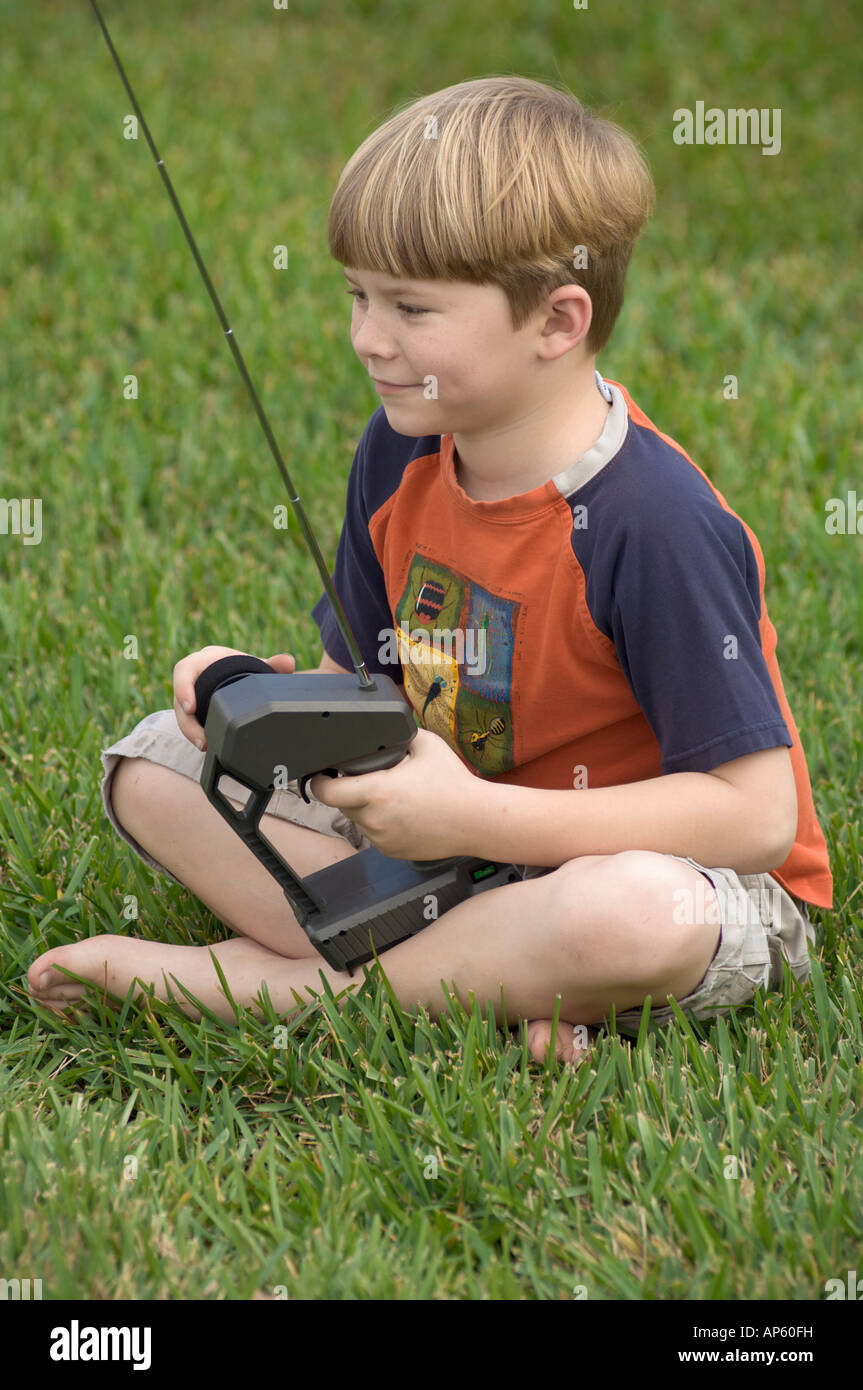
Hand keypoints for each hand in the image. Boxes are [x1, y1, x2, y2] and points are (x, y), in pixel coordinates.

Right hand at [172, 645, 295, 748]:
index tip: (191, 707)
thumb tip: (288, 662)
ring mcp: (189, 696)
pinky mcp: (191, 712)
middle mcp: (192, 678)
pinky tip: (208, 747)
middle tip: (202, 740)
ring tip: (205, 747)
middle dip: (188, 723)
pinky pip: (188, 724)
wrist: (237, 672)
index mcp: (203, 661)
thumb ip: (273, 664)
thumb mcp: (254, 664)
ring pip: (182, 716)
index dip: (183, 688)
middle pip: (180, 701)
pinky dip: (196, 735)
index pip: (184, 671)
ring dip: (191, 733)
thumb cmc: (242, 666)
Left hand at [308, 728, 480, 860]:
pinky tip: (403, 813)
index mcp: (376, 792)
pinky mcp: (392, 851)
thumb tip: (384, 729)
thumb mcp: (426, 744)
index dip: (319, 783)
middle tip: (371, 779)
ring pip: (359, 821)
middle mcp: (374, 820)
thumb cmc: (453, 783)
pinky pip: (375, 835)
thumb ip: (398, 733)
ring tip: (393, 797)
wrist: (477, 819)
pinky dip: (381, 824)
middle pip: (343, 804)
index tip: (320, 776)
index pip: (327, 792)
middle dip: (350, 791)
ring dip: (366, 809)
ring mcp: (382, 839)